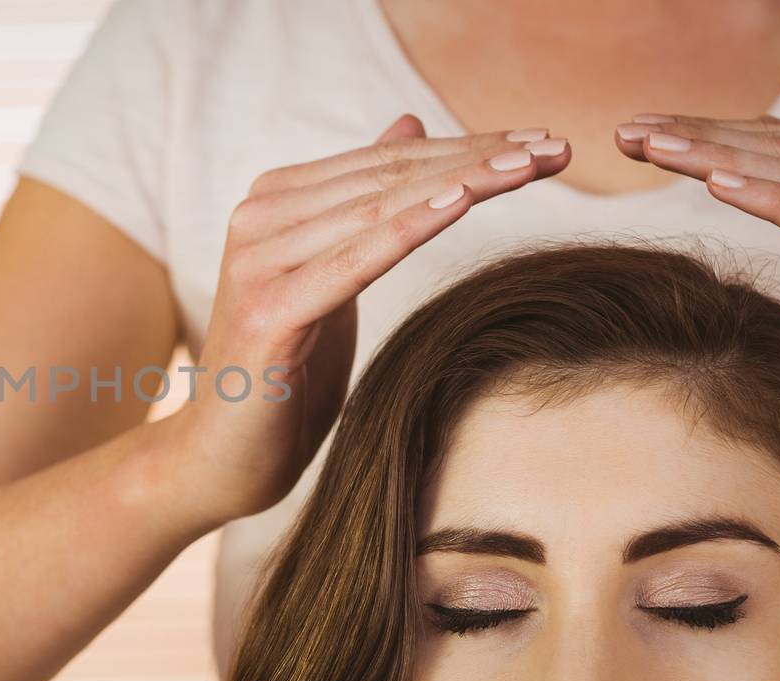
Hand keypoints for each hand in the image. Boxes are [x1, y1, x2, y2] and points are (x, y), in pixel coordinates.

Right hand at [166, 114, 569, 528]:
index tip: (544, 142)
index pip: (386, 161)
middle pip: (388, 178)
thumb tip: (408, 124)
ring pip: (379, 210)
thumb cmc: (284, 371)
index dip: (467, 146)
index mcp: (272, 201)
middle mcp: (257, 218)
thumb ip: (361, 203)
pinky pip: (353, 261)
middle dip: (479, 158)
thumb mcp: (332, 273)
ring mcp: (258, 263)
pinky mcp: (269, 312)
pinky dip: (408, 228)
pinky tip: (460, 203)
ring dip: (463, 183)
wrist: (222, 456)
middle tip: (557, 149)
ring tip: (531, 167)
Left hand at [615, 113, 779, 270]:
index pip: (776, 147)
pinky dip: (769, 198)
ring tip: (653, 146)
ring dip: (717, 157)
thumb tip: (760, 186)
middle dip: (696, 138)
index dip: (708, 135)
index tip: (645, 132)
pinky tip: (718, 185)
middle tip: (626, 132)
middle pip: (775, 151)